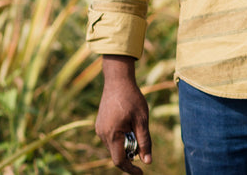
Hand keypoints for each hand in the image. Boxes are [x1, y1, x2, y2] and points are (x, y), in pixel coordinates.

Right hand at [96, 55, 152, 173]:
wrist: (117, 80)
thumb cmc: (132, 98)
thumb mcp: (142, 120)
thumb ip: (144, 142)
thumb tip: (147, 161)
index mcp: (112, 134)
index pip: (119, 161)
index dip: (131, 169)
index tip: (141, 172)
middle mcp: (102, 134)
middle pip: (117, 153)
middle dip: (130, 153)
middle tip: (142, 141)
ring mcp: (99, 129)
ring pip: (114, 146)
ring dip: (126, 144)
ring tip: (136, 127)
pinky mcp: (100, 124)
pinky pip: (111, 137)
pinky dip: (120, 137)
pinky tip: (128, 123)